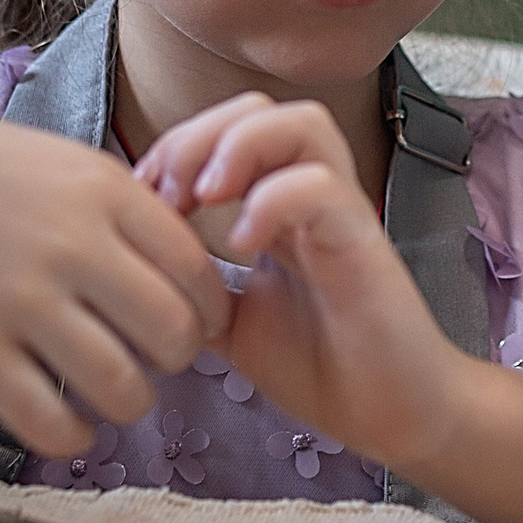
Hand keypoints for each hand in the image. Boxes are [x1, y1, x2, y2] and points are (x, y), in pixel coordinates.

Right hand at [0, 103, 232, 460]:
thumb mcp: (56, 158)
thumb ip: (121, 201)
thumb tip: (190, 248)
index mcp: (102, 190)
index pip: (197, 268)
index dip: (211, 307)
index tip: (199, 321)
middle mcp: (70, 245)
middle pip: (174, 333)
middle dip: (179, 358)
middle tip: (157, 358)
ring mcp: (19, 301)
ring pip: (121, 386)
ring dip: (131, 402)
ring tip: (117, 392)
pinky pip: (48, 421)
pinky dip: (73, 435)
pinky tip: (71, 423)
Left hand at [135, 93, 468, 462]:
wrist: (389, 415)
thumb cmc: (320, 366)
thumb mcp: (229, 322)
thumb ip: (191, 285)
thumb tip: (133, 268)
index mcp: (276, 205)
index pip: (225, 128)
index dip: (173, 149)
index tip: (139, 200)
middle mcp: (310, 195)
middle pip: (256, 107)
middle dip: (197, 136)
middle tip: (165, 195)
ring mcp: (341, 212)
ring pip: (302, 122)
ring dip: (238, 147)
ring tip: (203, 199)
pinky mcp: (364, 242)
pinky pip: (322, 187)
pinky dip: (273, 201)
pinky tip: (243, 245)